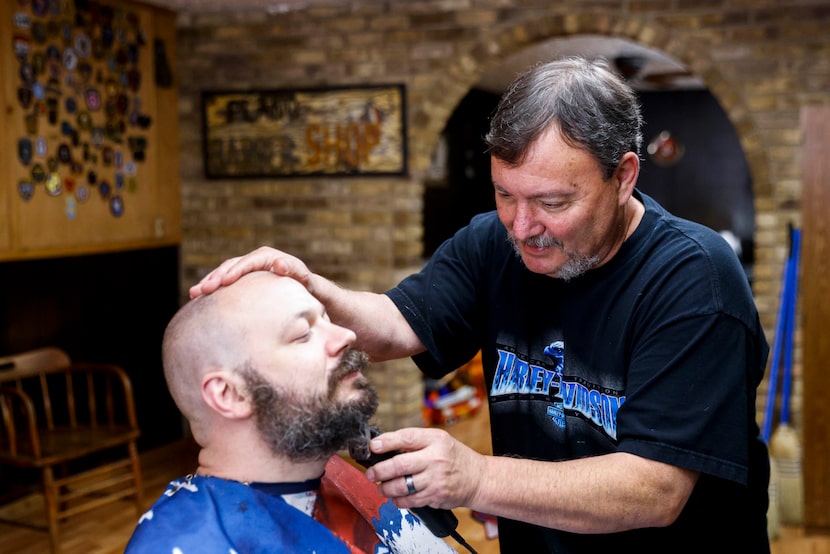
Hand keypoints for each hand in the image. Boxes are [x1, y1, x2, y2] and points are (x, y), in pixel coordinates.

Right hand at [189, 246, 312, 297]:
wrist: (306, 291)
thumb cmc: (309, 288)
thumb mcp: (307, 280)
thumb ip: (297, 272)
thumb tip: (279, 264)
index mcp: (270, 258)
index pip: (250, 262)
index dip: (236, 270)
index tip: (225, 281)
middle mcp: (257, 260)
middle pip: (233, 265)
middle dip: (217, 277)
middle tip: (203, 290)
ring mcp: (249, 270)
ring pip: (225, 273)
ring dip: (209, 282)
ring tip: (194, 294)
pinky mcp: (243, 280)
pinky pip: (225, 282)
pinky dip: (212, 289)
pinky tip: (197, 299)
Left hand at [363, 427, 483, 510]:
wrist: (477, 478)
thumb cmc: (453, 457)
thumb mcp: (438, 440)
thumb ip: (415, 442)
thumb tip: (385, 447)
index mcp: (435, 440)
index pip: (405, 438)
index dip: (386, 442)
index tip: (373, 447)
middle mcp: (435, 458)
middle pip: (399, 465)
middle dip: (379, 471)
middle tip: (371, 473)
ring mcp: (435, 479)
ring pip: (401, 486)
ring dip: (385, 488)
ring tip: (381, 487)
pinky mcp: (435, 496)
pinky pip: (409, 501)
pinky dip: (398, 500)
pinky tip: (396, 497)